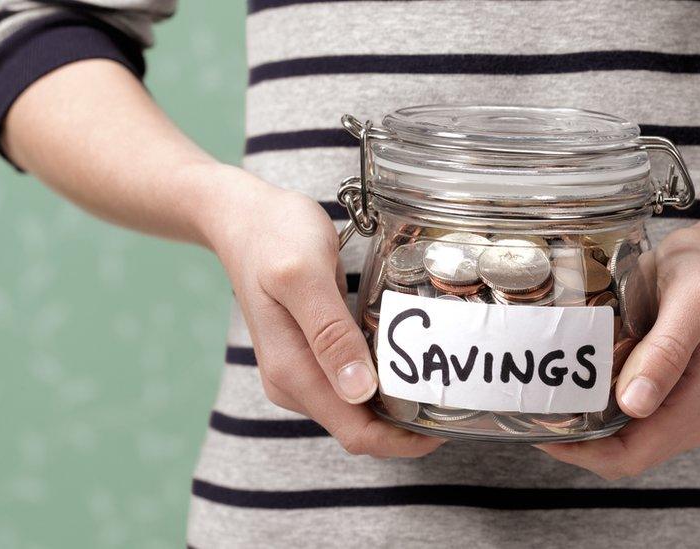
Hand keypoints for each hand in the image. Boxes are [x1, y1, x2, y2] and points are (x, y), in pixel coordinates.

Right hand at [197, 164, 444, 457]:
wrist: (243, 218)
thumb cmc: (273, 236)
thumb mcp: (303, 274)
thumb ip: (330, 332)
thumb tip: (359, 392)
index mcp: (292, 372)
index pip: (355, 433)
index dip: (402, 441)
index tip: (446, 428)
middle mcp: (294, 382)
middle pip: (360, 428)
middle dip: (406, 427)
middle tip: (456, 399)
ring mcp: (302, 370)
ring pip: (359, 409)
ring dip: (398, 405)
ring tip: (442, 383)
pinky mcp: (312, 354)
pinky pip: (354, 383)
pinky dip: (384, 381)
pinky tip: (411, 361)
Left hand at [537, 206, 699, 478]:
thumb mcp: (693, 298)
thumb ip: (666, 351)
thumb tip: (634, 405)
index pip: (634, 454)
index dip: (582, 451)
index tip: (537, 427)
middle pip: (626, 455)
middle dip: (577, 442)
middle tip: (532, 411)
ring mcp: (690, 413)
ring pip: (624, 442)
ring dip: (586, 428)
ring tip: (546, 399)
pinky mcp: (675, 399)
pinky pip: (629, 421)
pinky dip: (599, 412)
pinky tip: (573, 389)